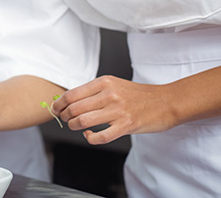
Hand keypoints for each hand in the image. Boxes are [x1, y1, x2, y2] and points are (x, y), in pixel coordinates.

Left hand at [52, 75, 175, 144]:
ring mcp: (118, 110)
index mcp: (104, 82)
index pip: (72, 94)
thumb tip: (71, 100)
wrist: (165, 101)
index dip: (59, 104)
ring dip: (75, 127)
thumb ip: (94, 91)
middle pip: (74, 108)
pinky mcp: (126, 125)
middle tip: (64, 120)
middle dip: (64, 117)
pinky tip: (90, 135)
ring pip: (83, 121)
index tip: (55, 109)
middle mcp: (109, 94)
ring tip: (76, 127)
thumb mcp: (114, 84)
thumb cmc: (139, 95)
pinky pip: (101, 136)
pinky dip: (91, 138)